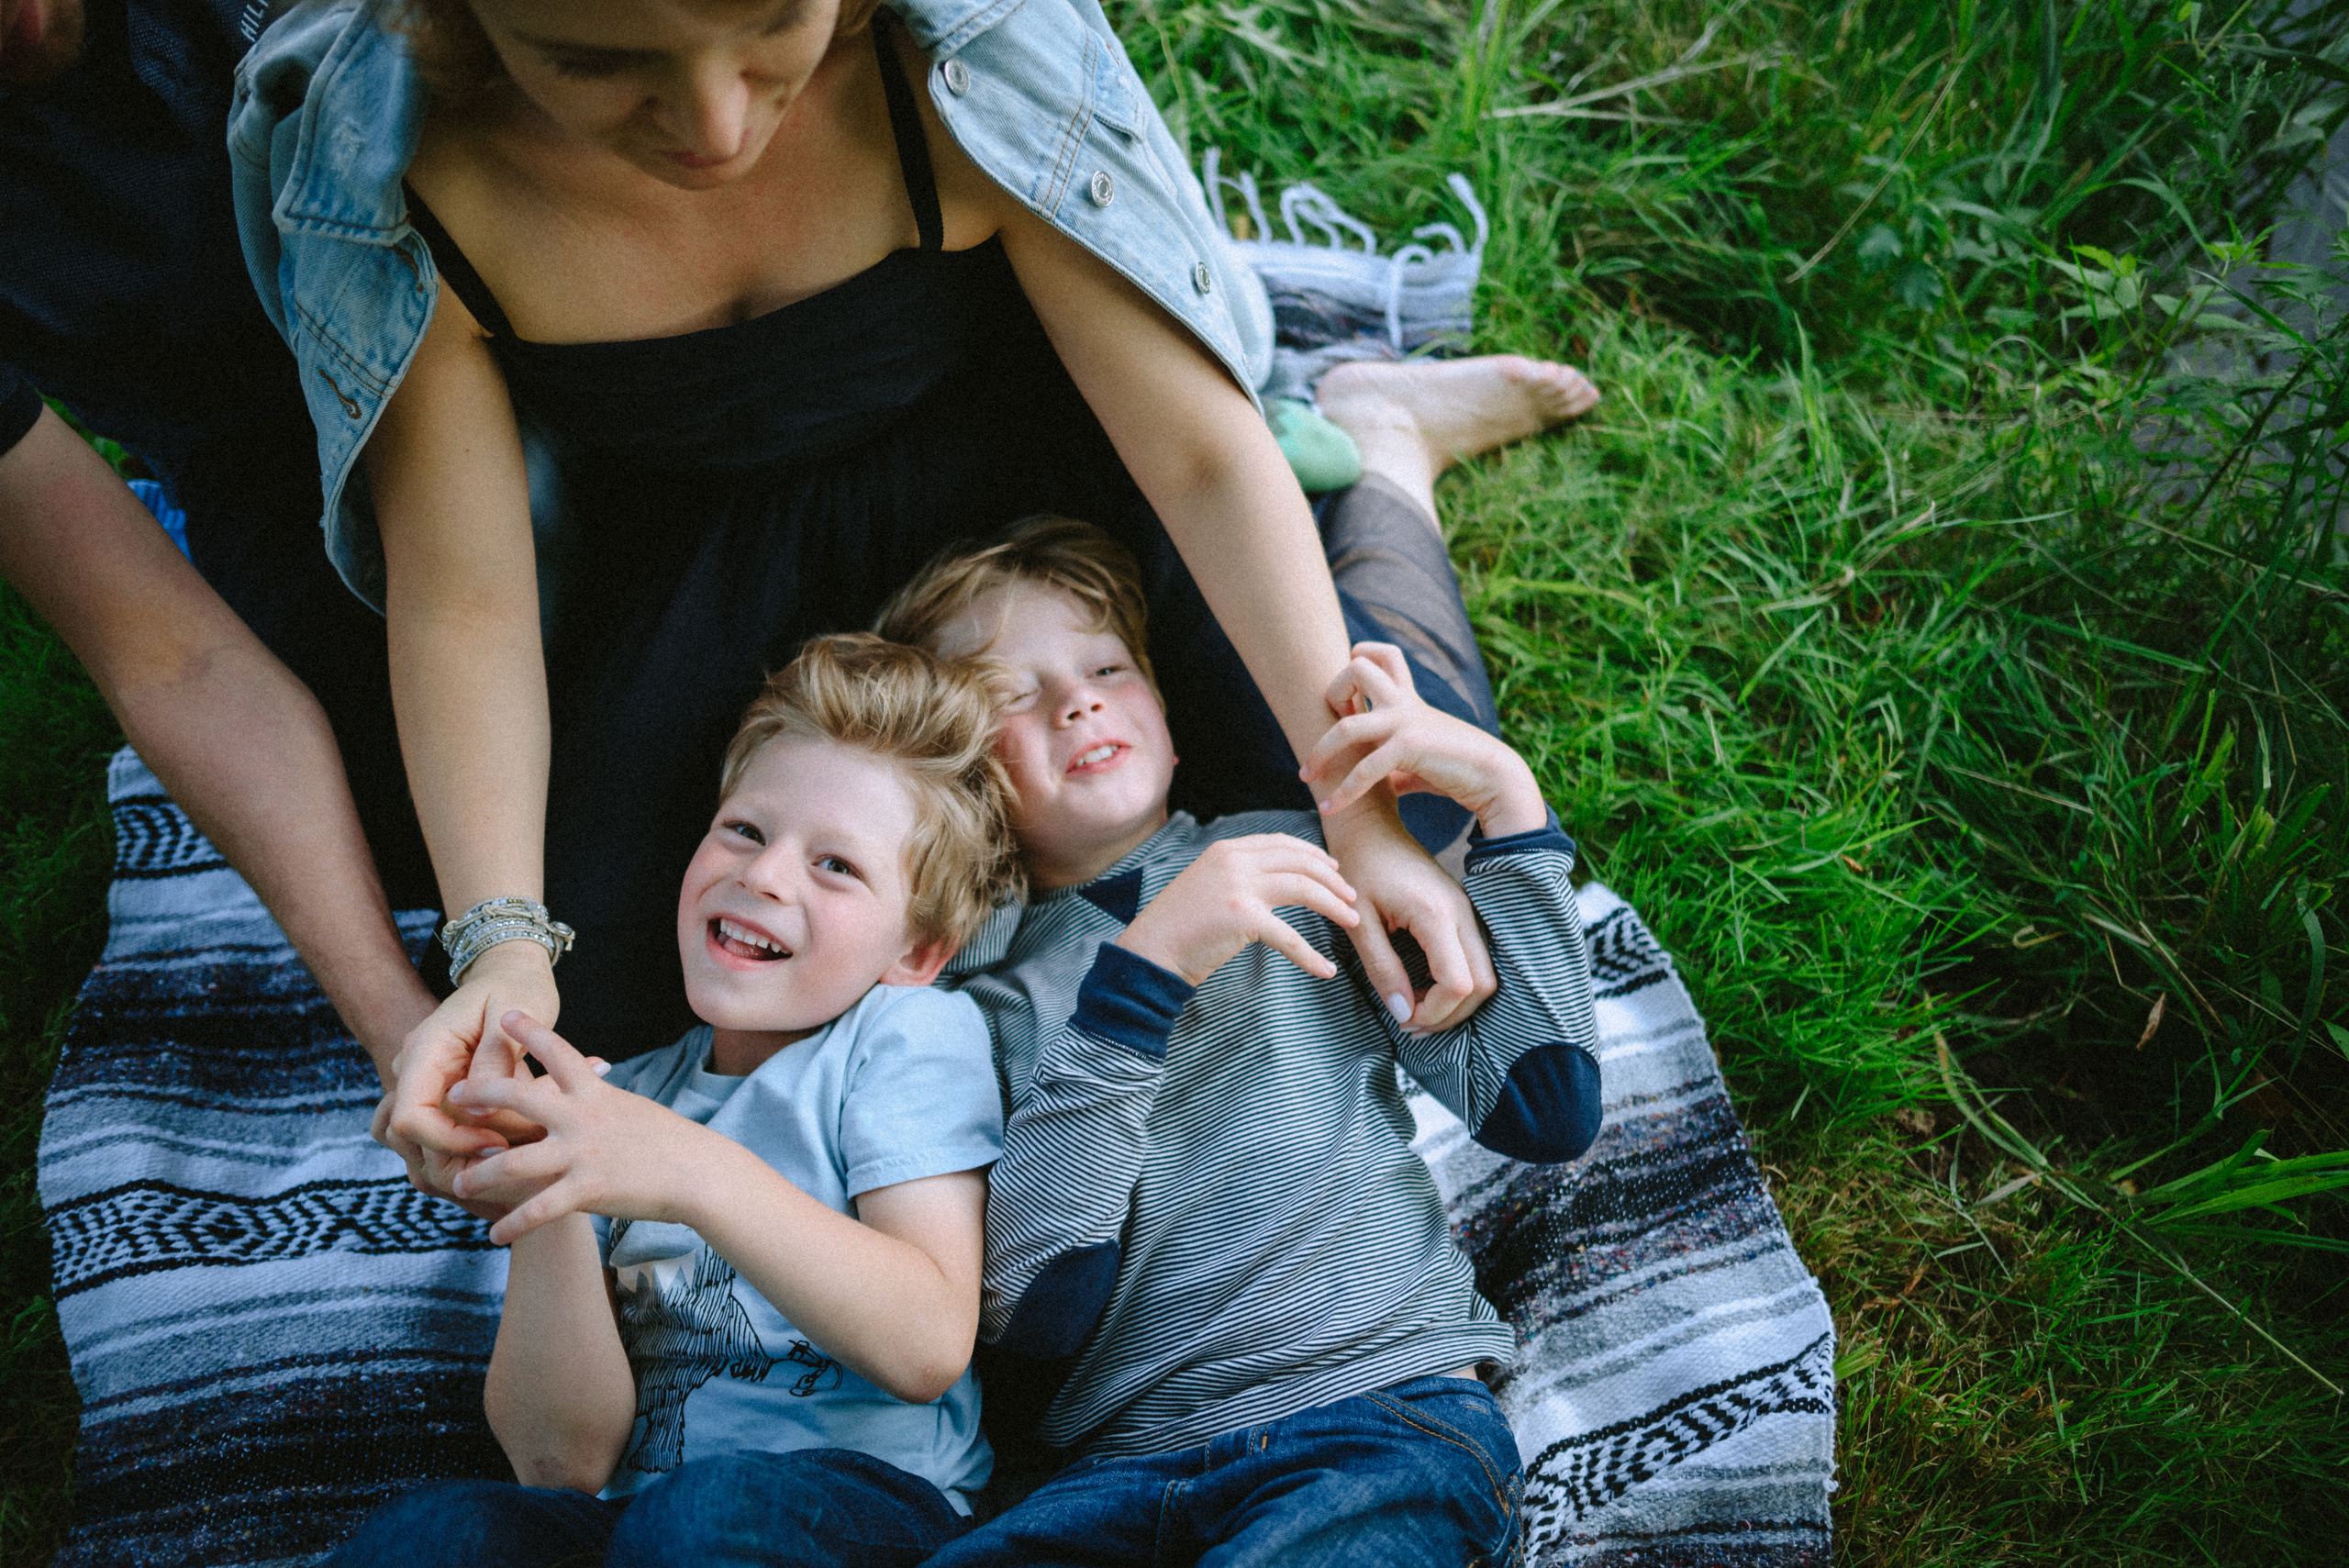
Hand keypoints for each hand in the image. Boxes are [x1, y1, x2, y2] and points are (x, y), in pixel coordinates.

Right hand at [380, 941, 559, 1208]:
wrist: (512, 971)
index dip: (449, 1141)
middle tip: (521, 1152)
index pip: (410, 1118)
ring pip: (435, 1142)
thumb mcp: (516, 1014)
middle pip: (419, 1139)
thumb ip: (496, 1062)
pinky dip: (484, 1140)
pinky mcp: (444, 1093)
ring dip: (478, 1151)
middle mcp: (416, 1071)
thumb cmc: (518, 986)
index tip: (498, 1144)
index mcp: (426, 1050)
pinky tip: (522, 1136)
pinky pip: (452, 1131)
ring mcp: (427, 1083)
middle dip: (467, 1153)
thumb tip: (477, 1114)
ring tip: (528, 1143)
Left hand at [449, 1013, 700, 1245]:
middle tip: (453, 1098)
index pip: (558, 1052)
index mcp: (595, 1092)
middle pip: (519, 1097)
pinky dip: (513, 1224)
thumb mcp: (629, 1107)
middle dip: (481, 1094)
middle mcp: (582, 1117)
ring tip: (458, 1182)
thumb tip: (585, 1085)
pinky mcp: (588, 1190)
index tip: (506, 1015)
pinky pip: (539, 1209)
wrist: (700, 1172)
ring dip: (480, 1174)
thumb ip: (597, 1099)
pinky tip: (494, 1234)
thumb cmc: (668, 1141)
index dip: (531, 1031)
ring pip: (515, 1161)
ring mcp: (582, 1153)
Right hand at [1117, 834, 1358, 985]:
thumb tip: (1272, 881)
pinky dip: (1311, 956)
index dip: (1313, 854)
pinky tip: (1326, 970)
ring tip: (1353, 921)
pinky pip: (1290, 936)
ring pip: (1304, 888)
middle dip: (1332, 878)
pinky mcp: (1241, 916)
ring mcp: (1238, 885)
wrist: (1150, 951)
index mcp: (1226, 850)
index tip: (1333, 868)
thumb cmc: (1179, 927)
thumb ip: (1236, 875)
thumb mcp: (1207, 885)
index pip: (1281, 843)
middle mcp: (1234, 860)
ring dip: (1334, 905)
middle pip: (1299, 861)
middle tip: (1353, 896)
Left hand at [1303, 644, 1546, 836]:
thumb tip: (1380, 784)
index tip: (1345, 693)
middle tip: (1328, 726)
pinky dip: (1344, 792)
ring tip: (1307, 776)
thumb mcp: (1417, 760)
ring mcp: (1406, 722)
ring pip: (1347, 723)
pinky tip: (1330, 808)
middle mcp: (1404, 703)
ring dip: (1320, 751)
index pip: (1383, 654)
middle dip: (1332, 691)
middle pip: (1357, 667)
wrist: (1492, 778)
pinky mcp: (1409, 748)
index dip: (1359, 657)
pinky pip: (1365, 769)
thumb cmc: (1455, 769)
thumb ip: (1393, 763)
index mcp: (1408, 698)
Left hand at [1318, 797, 1497, 1032]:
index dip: (1435, 1012)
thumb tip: (1403, 1015)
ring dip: (1456, 1001)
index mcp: (1435, 914)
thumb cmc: (1358, 868)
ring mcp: (1468, 911)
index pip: (1459, 983)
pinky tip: (1425, 991)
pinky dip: (1458, 983)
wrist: (1370, 827)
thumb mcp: (1360, 924)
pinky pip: (1476, 959)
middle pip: (1484, 984)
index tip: (1404, 1020)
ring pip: (1485, 974)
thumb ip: (1382, 970)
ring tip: (1416, 1011)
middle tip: (1412, 1024)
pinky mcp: (1464, 911)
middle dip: (1451, 1014)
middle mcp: (1462, 912)